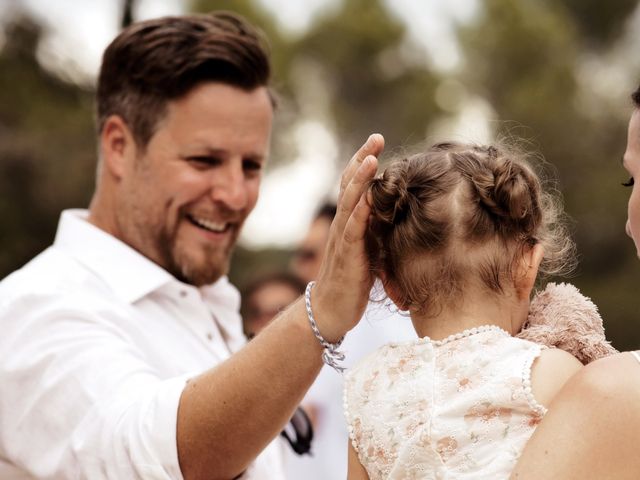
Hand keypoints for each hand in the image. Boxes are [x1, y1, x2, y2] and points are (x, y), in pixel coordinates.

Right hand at [311, 134, 383, 341]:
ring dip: (360, 180)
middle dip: (363, 160)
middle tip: (376, 137)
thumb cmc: (353, 281)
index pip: (355, 185)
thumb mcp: (369, 249)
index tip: (377, 140)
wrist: (331, 310)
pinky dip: (360, 213)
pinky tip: (368, 198)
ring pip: (350, 203)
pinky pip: (352, 231)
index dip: (363, 161)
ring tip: (371, 158)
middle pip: (350, 185)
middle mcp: (344, 225)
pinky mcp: (347, 257)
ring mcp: (343, 240)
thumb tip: (398, 211)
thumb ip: (377, 229)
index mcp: (350, 222)